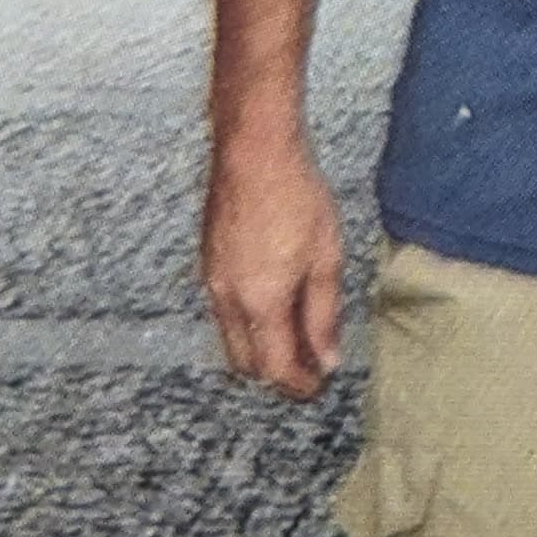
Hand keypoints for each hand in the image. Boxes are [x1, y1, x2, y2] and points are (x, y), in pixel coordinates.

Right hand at [201, 133, 345, 398]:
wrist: (253, 150)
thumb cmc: (296, 196)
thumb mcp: (326, 257)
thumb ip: (324, 314)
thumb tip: (327, 359)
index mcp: (259, 303)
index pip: (275, 369)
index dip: (299, 386)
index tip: (320, 386)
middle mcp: (227, 300)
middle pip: (246, 363)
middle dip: (276, 373)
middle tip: (310, 367)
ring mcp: (211, 281)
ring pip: (232, 337)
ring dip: (261, 346)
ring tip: (298, 333)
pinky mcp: (208, 262)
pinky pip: (224, 310)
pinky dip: (248, 320)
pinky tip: (276, 301)